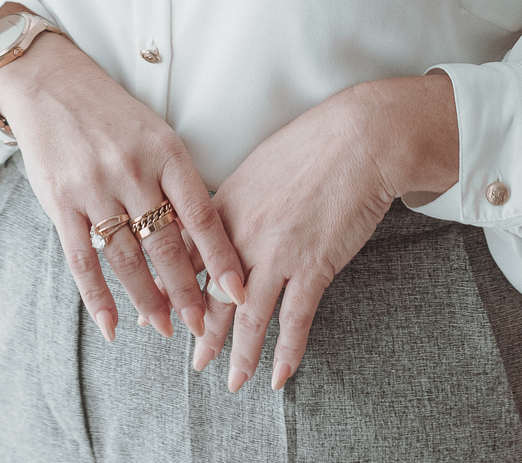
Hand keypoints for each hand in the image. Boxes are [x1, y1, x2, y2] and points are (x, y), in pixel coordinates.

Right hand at [0, 32, 246, 346]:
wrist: (51, 83)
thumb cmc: (112, 112)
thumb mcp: (154, 133)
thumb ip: (174, 180)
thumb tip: (199, 237)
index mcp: (164, 150)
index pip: (200, 213)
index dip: (220, 257)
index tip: (237, 292)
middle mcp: (132, 170)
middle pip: (165, 244)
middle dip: (186, 291)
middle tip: (202, 326)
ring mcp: (94, 188)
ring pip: (127, 258)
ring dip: (147, 300)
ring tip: (163, 328)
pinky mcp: (61, 203)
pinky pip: (82, 260)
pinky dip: (98, 298)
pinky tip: (112, 324)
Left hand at [196, 73, 457, 389]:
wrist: (359, 139)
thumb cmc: (311, 144)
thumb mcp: (257, 167)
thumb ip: (235, 201)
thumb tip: (221, 222)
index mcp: (224, 206)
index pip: (190, 259)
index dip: (175, 291)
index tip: (163, 314)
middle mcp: (243, 234)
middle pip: (214, 296)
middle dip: (203, 335)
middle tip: (196, 362)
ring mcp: (277, 253)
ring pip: (250, 318)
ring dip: (240, 355)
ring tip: (233, 381)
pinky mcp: (313, 265)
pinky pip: (295, 320)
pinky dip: (287, 352)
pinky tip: (280, 376)